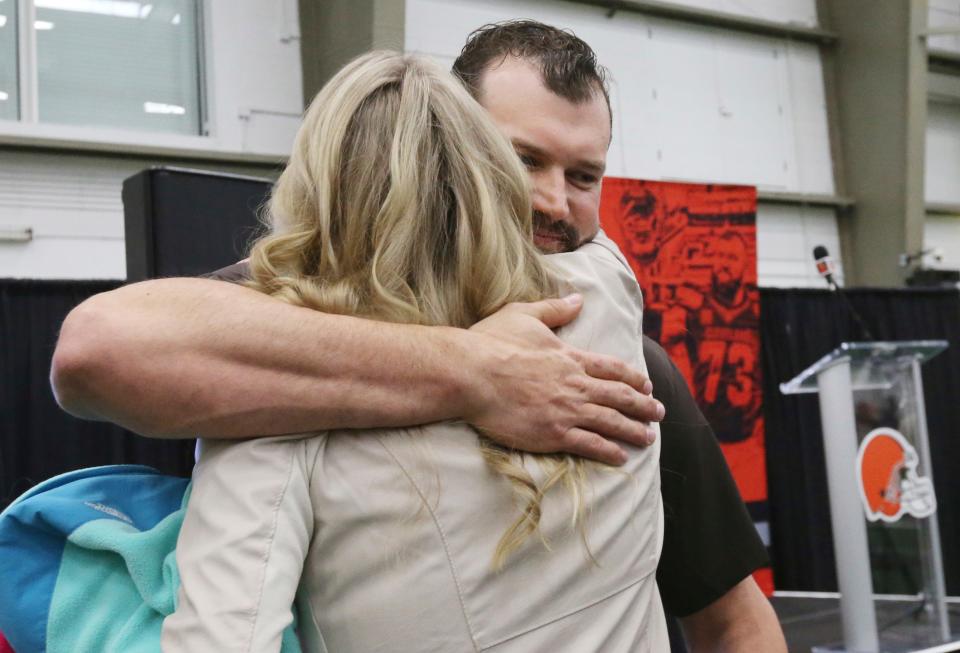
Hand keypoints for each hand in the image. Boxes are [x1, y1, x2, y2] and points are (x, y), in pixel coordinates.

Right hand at [464, 294, 663, 464]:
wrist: (471, 373)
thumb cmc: (492, 343)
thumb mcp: (524, 315)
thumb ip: (554, 309)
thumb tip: (578, 299)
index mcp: (569, 357)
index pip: (610, 368)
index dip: (632, 377)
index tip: (646, 385)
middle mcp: (575, 384)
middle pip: (618, 396)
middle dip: (643, 406)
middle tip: (658, 413)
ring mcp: (566, 410)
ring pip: (610, 422)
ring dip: (633, 430)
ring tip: (648, 438)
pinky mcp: (553, 433)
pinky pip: (589, 444)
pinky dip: (608, 451)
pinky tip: (621, 457)